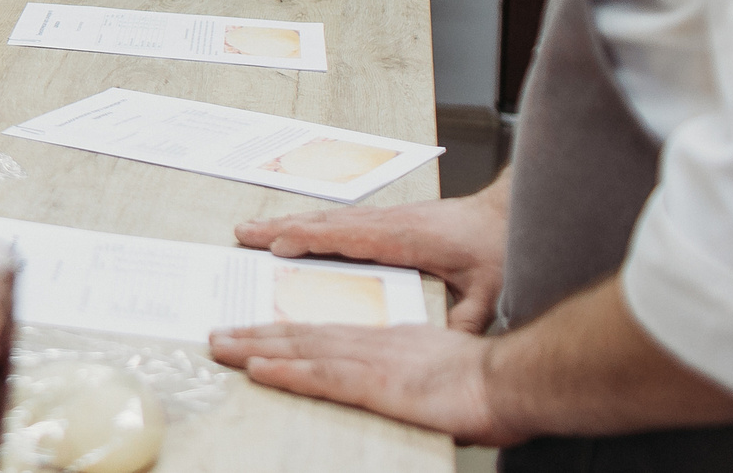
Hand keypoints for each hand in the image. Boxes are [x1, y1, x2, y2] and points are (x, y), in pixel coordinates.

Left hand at [209, 321, 518, 445]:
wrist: (515, 380)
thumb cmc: (491, 387)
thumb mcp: (443, 379)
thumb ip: (415, 385)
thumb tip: (407, 397)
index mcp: (388, 343)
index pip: (325, 336)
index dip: (286, 334)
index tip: (254, 334)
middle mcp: (372, 344)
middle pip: (302, 337)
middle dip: (256, 336)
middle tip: (218, 335)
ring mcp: (372, 361)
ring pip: (301, 351)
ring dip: (256, 349)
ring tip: (220, 347)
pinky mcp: (377, 383)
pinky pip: (320, 376)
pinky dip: (285, 371)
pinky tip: (257, 370)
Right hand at [235, 191, 507, 331]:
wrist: (512, 214)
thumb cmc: (502, 248)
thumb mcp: (491, 291)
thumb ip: (466, 320)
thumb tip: (447, 345)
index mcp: (406, 236)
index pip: (348, 235)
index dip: (310, 239)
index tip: (276, 244)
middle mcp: (390, 222)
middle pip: (326, 222)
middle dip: (282, 226)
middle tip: (243, 233)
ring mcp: (389, 218)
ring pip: (331, 219)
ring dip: (291, 223)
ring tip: (257, 230)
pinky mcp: (392, 221)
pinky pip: (342, 221)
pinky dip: (312, 225)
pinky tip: (299, 232)